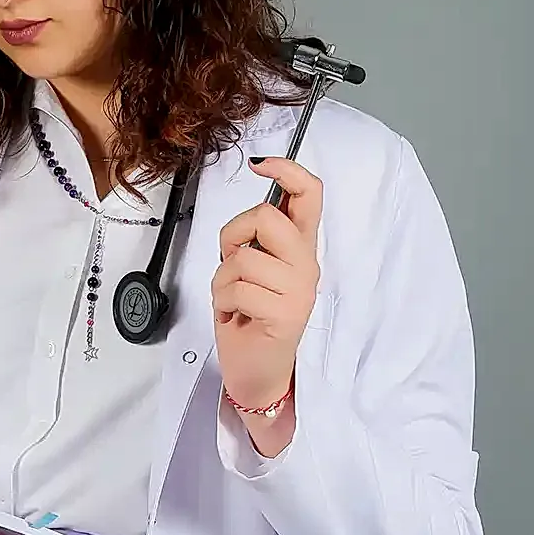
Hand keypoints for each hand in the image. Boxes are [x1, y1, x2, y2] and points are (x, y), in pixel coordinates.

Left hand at [212, 157, 322, 426]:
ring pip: (244, 257)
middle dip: (234, 233)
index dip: (287, 171)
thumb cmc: (249, 316)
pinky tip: (236, 316)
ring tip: (234, 299)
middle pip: (266, 217)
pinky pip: (237, 288)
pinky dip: (223, 302)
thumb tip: (251, 212)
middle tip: (232, 261)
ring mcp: (299, 290)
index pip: (309, 196)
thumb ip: (255, 239)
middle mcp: (306, 265)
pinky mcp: (285, 314)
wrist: (256, 370)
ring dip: (223, 279)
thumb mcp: (252, 269)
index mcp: (300, 248)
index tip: (261, 164)